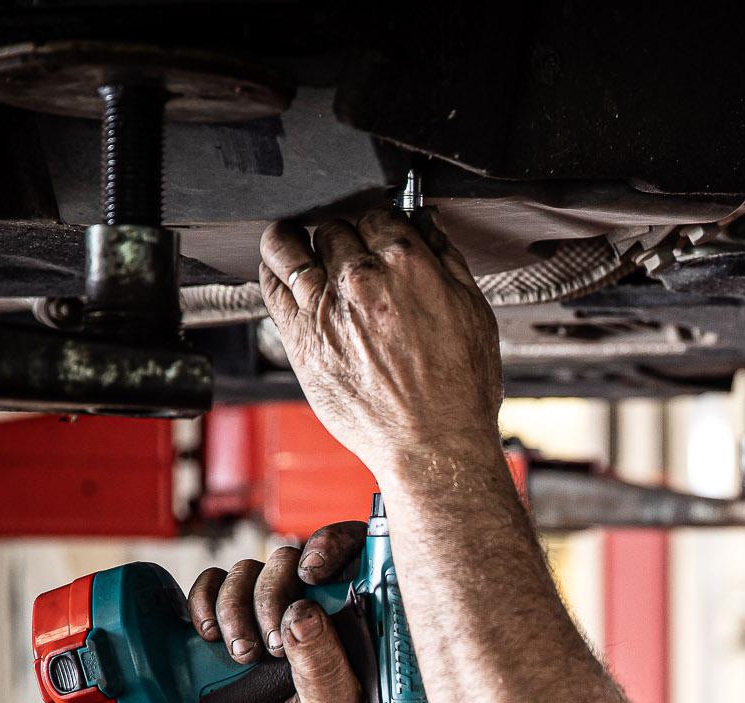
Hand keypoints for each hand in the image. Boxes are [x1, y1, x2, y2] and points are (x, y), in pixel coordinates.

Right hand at [186, 521, 370, 702]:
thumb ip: (322, 665)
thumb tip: (301, 612)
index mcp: (354, 617)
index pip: (352, 550)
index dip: (331, 544)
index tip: (312, 573)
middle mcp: (315, 604)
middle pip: (288, 558)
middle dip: (270, 594)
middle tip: (268, 647)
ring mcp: (271, 610)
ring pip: (247, 570)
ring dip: (233, 605)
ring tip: (241, 655)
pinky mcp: (234, 620)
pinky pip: (212, 585)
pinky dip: (202, 599)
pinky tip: (207, 634)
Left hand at [258, 209, 503, 472]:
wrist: (433, 446)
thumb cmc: (459, 391)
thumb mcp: (474, 314)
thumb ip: (448, 261)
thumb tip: (429, 225)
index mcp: (407, 263)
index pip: (378, 215)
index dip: (379, 226)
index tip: (379, 240)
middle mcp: (360, 277)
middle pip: (335, 228)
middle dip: (344, 239)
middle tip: (351, 259)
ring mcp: (324, 306)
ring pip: (288, 246)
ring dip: (293, 241)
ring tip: (296, 245)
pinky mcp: (300, 337)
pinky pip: (270, 285)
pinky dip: (273, 271)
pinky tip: (282, 274)